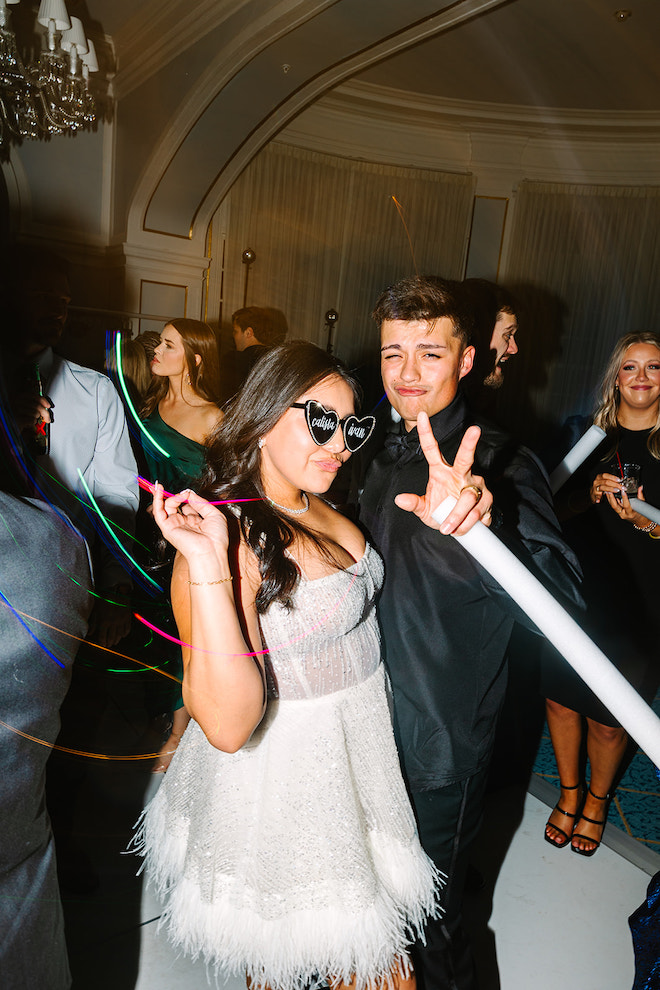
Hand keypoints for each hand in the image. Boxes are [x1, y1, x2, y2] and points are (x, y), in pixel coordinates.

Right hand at [13, 392, 52, 431]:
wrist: (7, 430)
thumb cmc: (15, 419)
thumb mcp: (23, 409)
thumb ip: (32, 405)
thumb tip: (45, 406)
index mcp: (16, 398)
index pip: (32, 395)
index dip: (42, 400)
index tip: (48, 405)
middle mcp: (15, 402)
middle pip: (37, 405)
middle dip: (45, 413)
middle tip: (47, 418)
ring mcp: (15, 411)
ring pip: (35, 413)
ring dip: (36, 419)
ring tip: (30, 421)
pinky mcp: (17, 419)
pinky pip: (32, 420)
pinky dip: (32, 423)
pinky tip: (27, 424)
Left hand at [87, 594, 131, 647]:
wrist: (116, 590)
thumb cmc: (103, 599)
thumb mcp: (95, 610)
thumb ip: (93, 622)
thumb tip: (90, 633)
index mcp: (104, 622)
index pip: (103, 637)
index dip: (102, 643)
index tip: (103, 645)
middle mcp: (113, 623)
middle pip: (112, 638)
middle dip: (109, 643)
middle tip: (108, 645)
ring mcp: (121, 621)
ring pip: (120, 635)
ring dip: (117, 640)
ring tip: (115, 642)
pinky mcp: (128, 617)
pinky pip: (127, 629)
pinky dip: (125, 634)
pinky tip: (122, 635)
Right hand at [152, 483, 228, 561]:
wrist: (211, 551)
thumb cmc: (216, 538)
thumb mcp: (214, 514)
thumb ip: (200, 502)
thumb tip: (188, 493)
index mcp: (195, 521)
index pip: (186, 505)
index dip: (186, 496)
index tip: (189, 491)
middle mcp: (184, 523)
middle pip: (174, 505)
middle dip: (175, 495)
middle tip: (182, 492)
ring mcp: (175, 525)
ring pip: (165, 506)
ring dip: (170, 497)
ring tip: (180, 495)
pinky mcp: (167, 528)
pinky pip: (158, 512)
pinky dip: (156, 500)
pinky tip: (159, 490)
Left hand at [394, 413, 492, 534]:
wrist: (460, 528)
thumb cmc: (441, 512)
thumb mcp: (424, 510)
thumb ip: (413, 503)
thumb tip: (398, 499)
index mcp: (442, 471)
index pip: (432, 449)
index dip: (426, 432)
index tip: (421, 415)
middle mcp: (461, 474)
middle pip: (465, 458)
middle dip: (469, 444)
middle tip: (474, 430)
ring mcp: (476, 485)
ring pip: (468, 498)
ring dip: (458, 516)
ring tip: (449, 529)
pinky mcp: (487, 499)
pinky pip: (478, 512)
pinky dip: (469, 524)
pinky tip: (464, 529)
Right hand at [590, 472, 622, 504]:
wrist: (594, 492)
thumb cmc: (601, 486)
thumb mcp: (605, 481)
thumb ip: (612, 480)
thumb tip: (621, 480)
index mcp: (599, 477)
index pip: (605, 475)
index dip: (613, 477)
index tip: (619, 480)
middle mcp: (596, 482)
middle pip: (606, 482)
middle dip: (615, 484)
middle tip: (621, 487)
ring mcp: (595, 488)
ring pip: (603, 488)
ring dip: (611, 489)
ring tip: (617, 490)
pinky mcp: (594, 494)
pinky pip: (598, 495)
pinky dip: (600, 497)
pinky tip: (604, 498)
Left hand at [603, 481, 647, 526]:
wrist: (638, 520)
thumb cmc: (640, 513)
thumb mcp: (642, 504)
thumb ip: (640, 496)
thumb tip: (640, 488)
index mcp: (630, 513)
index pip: (626, 505)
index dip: (624, 498)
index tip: (623, 491)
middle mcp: (623, 514)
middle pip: (615, 506)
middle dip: (612, 498)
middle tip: (610, 491)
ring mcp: (619, 513)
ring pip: (612, 505)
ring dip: (609, 498)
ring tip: (607, 491)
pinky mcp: (617, 512)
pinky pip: (613, 505)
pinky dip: (610, 499)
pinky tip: (609, 494)